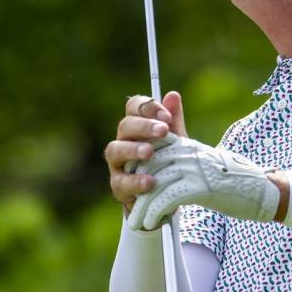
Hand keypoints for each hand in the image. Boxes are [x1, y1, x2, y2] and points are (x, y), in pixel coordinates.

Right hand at [104, 92, 187, 212]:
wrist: (167, 196)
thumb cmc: (169, 162)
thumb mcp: (177, 141)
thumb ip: (174, 121)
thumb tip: (173, 95)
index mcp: (137, 126)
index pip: (134, 107)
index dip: (148, 107)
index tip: (166, 116)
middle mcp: (123, 140)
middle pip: (125, 125)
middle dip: (144, 126)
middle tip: (163, 131)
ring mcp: (117, 164)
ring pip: (115, 149)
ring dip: (132, 149)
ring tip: (150, 152)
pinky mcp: (118, 186)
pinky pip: (121, 182)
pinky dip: (135, 180)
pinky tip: (150, 181)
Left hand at [128, 136, 280, 230]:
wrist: (260, 189)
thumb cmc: (232, 179)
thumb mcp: (205, 163)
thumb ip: (183, 160)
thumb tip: (162, 170)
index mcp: (188, 145)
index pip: (153, 148)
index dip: (138, 167)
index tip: (130, 183)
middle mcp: (188, 153)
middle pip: (150, 166)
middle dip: (136, 188)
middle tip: (128, 206)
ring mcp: (195, 168)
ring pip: (156, 184)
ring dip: (143, 206)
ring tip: (136, 221)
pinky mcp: (201, 186)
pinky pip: (169, 198)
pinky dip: (156, 211)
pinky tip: (151, 222)